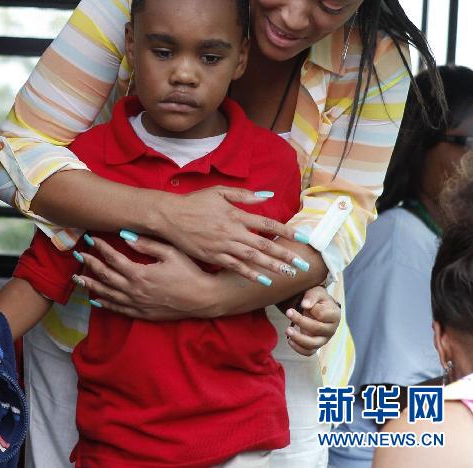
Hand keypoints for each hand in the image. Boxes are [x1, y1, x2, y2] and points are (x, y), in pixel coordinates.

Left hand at [76, 235, 211, 319]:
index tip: (90, 239)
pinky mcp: (143, 314)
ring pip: (108, 295)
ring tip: (78, 278)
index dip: (100, 248)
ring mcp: (138, 304)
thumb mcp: (170, 252)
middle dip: (90, 264)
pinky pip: (119, 310)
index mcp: (140, 273)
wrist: (204, 298)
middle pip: (106, 277)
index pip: (113, 258)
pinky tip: (96, 301)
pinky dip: (105, 304)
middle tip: (77, 255)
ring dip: (92, 285)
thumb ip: (147, 244)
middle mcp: (135, 291)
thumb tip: (125, 235)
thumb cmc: (189, 272)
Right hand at [158, 186, 304, 282]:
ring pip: (253, 258)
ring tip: (288, 274)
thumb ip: (244, 195)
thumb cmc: (195, 202)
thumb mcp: (219, 191)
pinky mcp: (214, 257)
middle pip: (264, 245)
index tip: (302, 238)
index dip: (285, 231)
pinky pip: (236, 267)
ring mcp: (223, 246)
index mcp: (235, 214)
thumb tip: (267, 195)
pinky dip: (251, 274)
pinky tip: (263, 280)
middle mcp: (232, 231)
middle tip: (303, 265)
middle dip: (285, 255)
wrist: (170, 216)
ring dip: (272, 266)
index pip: (267, 223)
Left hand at [283, 286, 340, 355]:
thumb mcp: (316, 291)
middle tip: (288, 312)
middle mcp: (331, 329)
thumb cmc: (317, 298)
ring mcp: (324, 339)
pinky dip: (299, 349)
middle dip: (301, 321)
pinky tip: (289, 340)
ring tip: (287, 330)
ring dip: (299, 338)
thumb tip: (305, 305)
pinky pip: (309, 352)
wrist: (317, 306)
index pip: (322, 315)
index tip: (303, 303)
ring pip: (313, 344)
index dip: (312, 309)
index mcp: (334, 315)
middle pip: (317, 329)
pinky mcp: (315, 345)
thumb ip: (312, 296)